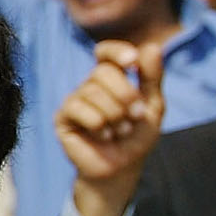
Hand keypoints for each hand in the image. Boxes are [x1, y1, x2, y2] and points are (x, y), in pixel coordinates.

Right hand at [56, 40, 164, 215]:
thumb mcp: (152, 106)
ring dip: (115, 115)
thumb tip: (152, 47)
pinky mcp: (62, 117)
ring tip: (120, 130)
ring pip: (92, 92)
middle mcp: (89, 86)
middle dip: (125, 94)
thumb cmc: (135, 137)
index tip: (132, 62)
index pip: (104, 52)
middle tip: (136, 115)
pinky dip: (98, 124)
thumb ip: (152, 78)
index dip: (116, 51)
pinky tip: (103, 136)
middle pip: (102, 72)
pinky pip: (78, 109)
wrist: (121, 168)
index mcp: (111, 79)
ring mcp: (74, 100)